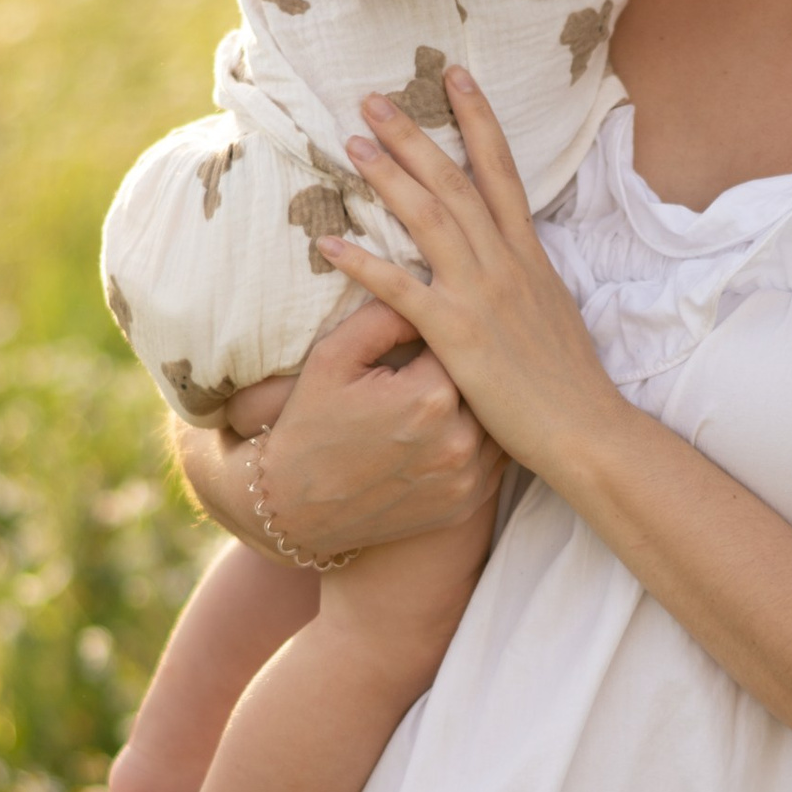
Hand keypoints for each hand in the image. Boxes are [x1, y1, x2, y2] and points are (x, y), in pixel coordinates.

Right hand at [190, 298, 502, 559]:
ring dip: (481, 404)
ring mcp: (466, 479)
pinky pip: (494, 459)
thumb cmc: (310, 424)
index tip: (428, 333)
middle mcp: (459, 442)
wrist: (295, 507)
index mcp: (431, 396)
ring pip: (496, 420)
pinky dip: (481, 440)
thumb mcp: (333, 356)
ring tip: (452, 391)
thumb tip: (429, 285)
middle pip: (483, 381)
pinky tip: (459, 427)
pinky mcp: (467, 505)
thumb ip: (386, 313)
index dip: (444, 332)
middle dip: (466, 367)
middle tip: (442, 360)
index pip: (460, 340)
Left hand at [321, 75, 630, 493]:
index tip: (456, 76)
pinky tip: (330, 243)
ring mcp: (481, 295)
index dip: (478, 118)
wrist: (587, 428)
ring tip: (351, 143)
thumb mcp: (553, 312)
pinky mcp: (457, 335)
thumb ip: (525, 278)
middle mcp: (505, 263)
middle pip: (455, 181)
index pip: (502, 170)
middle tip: (373, 99)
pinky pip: (400, 290)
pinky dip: (363, 264)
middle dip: (413, 135)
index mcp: (529, 255)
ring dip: (388, 176)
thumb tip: (508, 258)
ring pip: (429, 218)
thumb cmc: (570, 381)